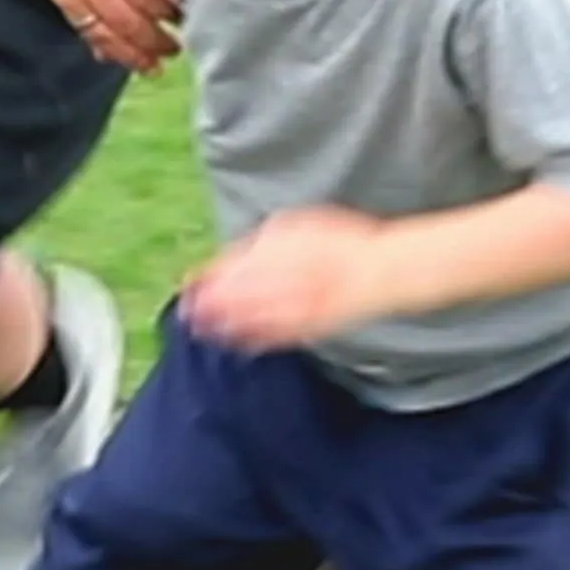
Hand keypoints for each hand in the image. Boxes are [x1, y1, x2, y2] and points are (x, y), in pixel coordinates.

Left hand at [182, 206, 390, 352]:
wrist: (381, 269)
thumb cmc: (338, 243)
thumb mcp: (295, 227)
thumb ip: (264, 243)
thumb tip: (234, 257)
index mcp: (284, 249)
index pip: (240, 264)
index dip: (213, 276)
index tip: (191, 283)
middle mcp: (292, 276)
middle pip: (246, 291)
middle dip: (214, 302)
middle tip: (188, 311)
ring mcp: (305, 303)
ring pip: (260, 316)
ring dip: (229, 323)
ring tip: (203, 328)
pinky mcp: (316, 325)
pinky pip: (283, 334)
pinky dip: (259, 339)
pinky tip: (240, 343)